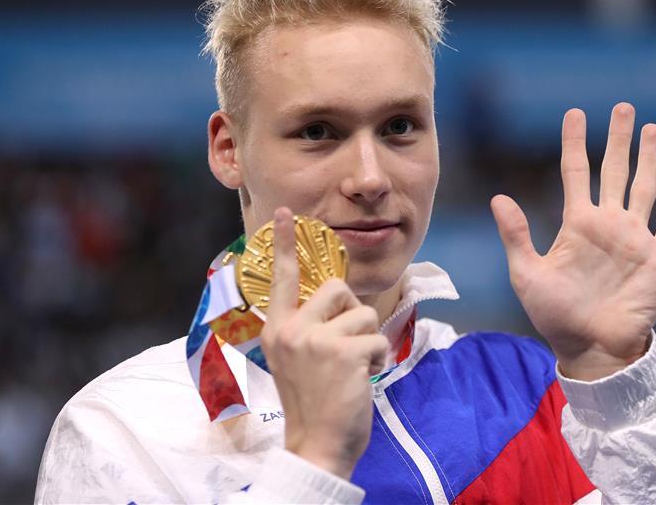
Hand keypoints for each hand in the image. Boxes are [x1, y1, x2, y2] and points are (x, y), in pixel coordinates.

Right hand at [259, 207, 388, 479]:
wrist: (317, 444)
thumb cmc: (313, 401)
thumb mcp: (295, 359)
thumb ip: (306, 327)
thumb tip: (334, 297)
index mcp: (277, 329)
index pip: (282, 278)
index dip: (284, 243)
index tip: (284, 211)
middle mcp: (292, 329)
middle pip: (338, 289)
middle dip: (352, 314)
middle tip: (345, 349)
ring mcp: (317, 340)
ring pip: (364, 313)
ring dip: (368, 341)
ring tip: (353, 369)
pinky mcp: (345, 352)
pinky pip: (378, 337)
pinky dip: (379, 359)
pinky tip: (363, 379)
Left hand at [491, 103, 655, 380]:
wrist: (591, 346)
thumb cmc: (556, 314)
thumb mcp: (528, 274)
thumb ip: (516, 235)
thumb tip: (498, 197)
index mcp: (576, 224)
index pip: (576, 173)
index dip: (575, 144)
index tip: (575, 114)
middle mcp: (606, 224)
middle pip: (614, 170)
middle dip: (618, 139)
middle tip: (623, 107)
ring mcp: (633, 237)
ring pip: (644, 187)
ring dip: (649, 158)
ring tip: (652, 128)